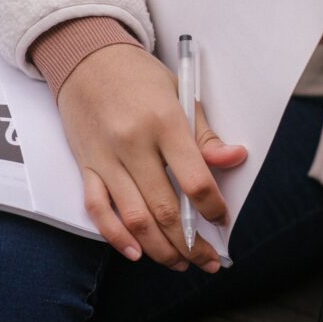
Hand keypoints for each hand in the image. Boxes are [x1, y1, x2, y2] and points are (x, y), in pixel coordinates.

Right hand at [58, 45, 246, 271]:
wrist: (87, 58)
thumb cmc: (141, 78)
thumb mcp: (182, 96)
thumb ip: (206, 136)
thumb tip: (236, 158)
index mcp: (165, 124)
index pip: (195, 180)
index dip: (213, 208)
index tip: (223, 220)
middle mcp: (134, 144)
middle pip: (165, 209)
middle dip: (191, 243)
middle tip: (209, 261)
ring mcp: (106, 158)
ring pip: (133, 218)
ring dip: (159, 248)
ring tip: (180, 264)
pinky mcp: (86, 166)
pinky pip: (98, 209)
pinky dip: (116, 236)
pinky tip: (136, 254)